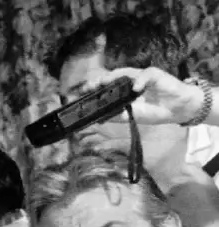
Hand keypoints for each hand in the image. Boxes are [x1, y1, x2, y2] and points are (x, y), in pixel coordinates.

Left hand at [81, 66, 203, 125]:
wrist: (177, 110)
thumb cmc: (155, 111)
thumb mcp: (133, 116)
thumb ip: (117, 116)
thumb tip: (98, 119)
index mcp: (125, 90)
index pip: (107, 86)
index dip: (95, 87)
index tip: (82, 93)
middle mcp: (131, 81)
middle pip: (113, 77)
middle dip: (99, 81)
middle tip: (88, 86)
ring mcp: (142, 76)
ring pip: (126, 72)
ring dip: (114, 77)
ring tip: (104, 82)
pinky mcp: (156, 75)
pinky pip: (146, 75)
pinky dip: (140, 81)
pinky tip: (136, 88)